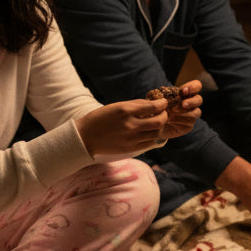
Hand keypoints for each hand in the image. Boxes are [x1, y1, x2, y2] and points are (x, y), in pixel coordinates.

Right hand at [76, 91, 199, 156]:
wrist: (86, 137)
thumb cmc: (101, 118)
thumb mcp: (117, 106)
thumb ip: (136, 105)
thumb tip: (153, 103)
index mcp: (126, 111)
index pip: (153, 106)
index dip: (162, 104)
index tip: (163, 102)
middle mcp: (131, 125)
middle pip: (159, 121)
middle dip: (164, 116)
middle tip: (163, 113)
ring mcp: (132, 138)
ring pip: (157, 132)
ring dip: (159, 127)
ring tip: (156, 123)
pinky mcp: (132, 148)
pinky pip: (150, 142)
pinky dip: (153, 136)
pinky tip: (149, 132)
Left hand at [154, 80, 203, 139]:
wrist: (152, 123)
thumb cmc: (155, 107)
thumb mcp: (154, 98)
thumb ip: (158, 94)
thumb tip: (160, 94)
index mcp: (185, 93)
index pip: (196, 86)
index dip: (193, 87)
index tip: (183, 91)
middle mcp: (191, 103)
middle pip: (199, 99)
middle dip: (192, 101)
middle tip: (183, 104)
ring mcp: (191, 115)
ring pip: (196, 112)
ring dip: (184, 113)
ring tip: (171, 115)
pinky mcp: (188, 126)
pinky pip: (189, 124)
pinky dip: (179, 122)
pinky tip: (170, 121)